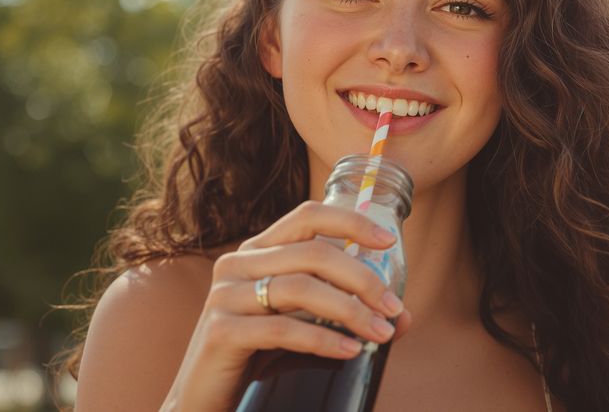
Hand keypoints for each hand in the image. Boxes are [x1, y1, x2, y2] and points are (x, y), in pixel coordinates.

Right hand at [161, 200, 411, 410]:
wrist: (204, 400)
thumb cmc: (260, 358)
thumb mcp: (307, 328)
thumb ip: (349, 317)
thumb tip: (405, 317)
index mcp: (259, 251)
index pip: (308, 216)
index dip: (351, 221)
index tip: (389, 241)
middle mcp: (238, 263)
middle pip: (312, 252)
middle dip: (363, 278)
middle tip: (394, 307)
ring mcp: (225, 296)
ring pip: (301, 288)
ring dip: (350, 311)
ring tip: (381, 333)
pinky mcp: (220, 332)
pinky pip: (281, 329)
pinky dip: (322, 340)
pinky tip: (350, 351)